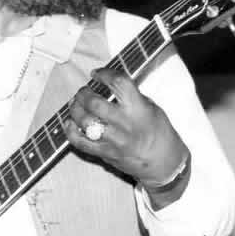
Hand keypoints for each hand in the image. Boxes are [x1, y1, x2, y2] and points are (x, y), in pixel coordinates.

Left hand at [64, 68, 188, 185]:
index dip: (105, 74)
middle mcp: (125, 123)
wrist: (164, 162)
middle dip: (84, 93)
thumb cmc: (160, 134)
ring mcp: (113, 140)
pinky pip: (79, 142)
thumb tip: (111, 85)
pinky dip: (70, 130)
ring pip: (84, 121)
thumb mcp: (153, 108)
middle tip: (83, 91)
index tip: (98, 73)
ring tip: (76, 104)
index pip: (119, 83)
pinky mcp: (105, 153)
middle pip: (94, 102)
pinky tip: (71, 123)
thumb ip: (132, 97)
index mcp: (139, 109)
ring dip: (75, 109)